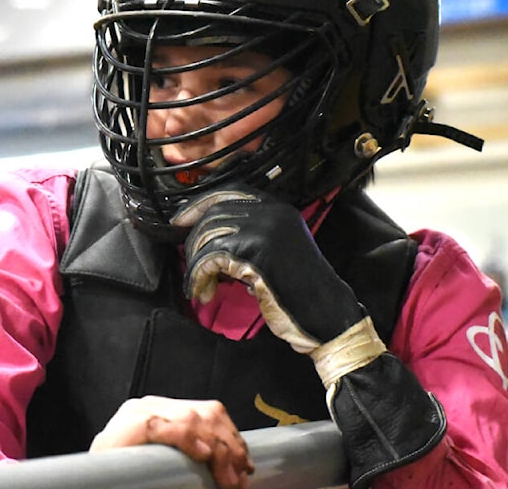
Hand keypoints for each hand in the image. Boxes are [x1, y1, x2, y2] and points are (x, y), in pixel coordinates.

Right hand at [89, 395, 254, 488]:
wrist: (93, 483)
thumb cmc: (132, 478)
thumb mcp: (167, 463)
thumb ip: (191, 454)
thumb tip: (237, 466)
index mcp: (160, 412)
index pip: (207, 412)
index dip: (232, 438)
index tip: (246, 467)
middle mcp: (148, 405)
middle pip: (205, 413)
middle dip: (229, 446)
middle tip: (239, 480)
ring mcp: (135, 413)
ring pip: (191, 418)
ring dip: (217, 452)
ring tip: (226, 481)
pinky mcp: (125, 427)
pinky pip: (161, 426)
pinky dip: (186, 439)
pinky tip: (202, 455)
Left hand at [172, 185, 366, 351]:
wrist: (327, 316)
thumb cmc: (297, 291)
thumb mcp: (274, 251)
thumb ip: (247, 236)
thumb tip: (204, 235)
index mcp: (277, 208)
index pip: (228, 192)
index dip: (199, 206)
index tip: (180, 222)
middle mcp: (271, 213)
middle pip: (213, 214)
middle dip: (194, 242)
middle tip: (193, 269)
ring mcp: (265, 231)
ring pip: (208, 236)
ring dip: (196, 265)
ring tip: (200, 287)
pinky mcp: (256, 254)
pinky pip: (211, 258)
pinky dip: (200, 277)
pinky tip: (204, 293)